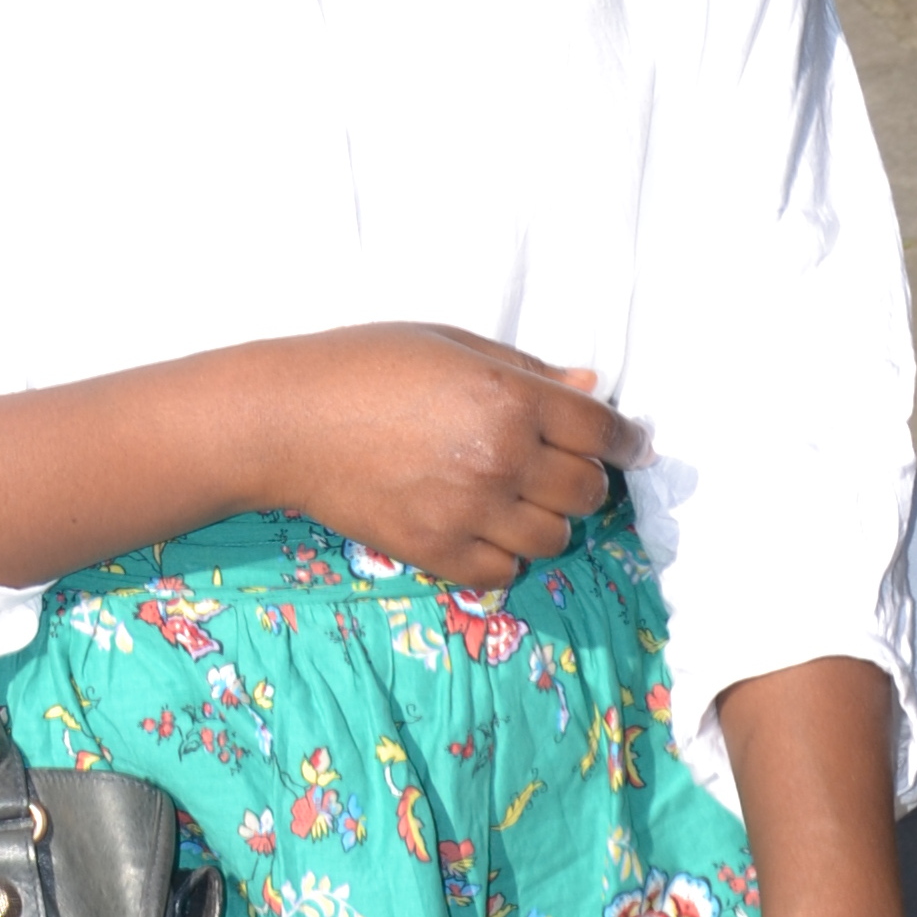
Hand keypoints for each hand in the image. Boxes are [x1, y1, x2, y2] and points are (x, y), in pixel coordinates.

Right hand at [270, 324, 642, 587]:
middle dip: (583, 480)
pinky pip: (502, 572)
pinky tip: (485, 531)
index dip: (627, 441)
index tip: (630, 447)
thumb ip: (526, 371)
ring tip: (518, 504)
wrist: (287, 420)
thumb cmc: (364, 366)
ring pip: (552, 539)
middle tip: (558, 471)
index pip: (604, 431)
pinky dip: (504, 556)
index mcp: (512, 399)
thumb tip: (591, 390)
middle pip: (587, 491)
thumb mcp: (451, 344)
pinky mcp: (435, 550)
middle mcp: (501, 458)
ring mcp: (469, 510)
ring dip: (546, 522)